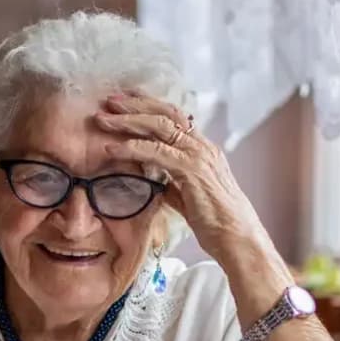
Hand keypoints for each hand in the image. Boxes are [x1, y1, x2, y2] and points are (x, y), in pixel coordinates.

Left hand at [96, 92, 269, 261]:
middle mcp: (202, 146)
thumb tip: (155, 182)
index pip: (174, 117)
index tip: (123, 103)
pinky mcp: (193, 170)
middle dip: (134, 105)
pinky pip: (157, 152)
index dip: (148, 107)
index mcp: (202, 149)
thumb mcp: (188, 197)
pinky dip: (132, 147)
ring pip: (159, 127)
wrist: (237, 239)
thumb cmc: (214, 222)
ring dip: (127, 121)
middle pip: (165, 113)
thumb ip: (173, 184)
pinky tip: (112, 148)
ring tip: (102, 120)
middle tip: (108, 102)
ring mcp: (199, 156)